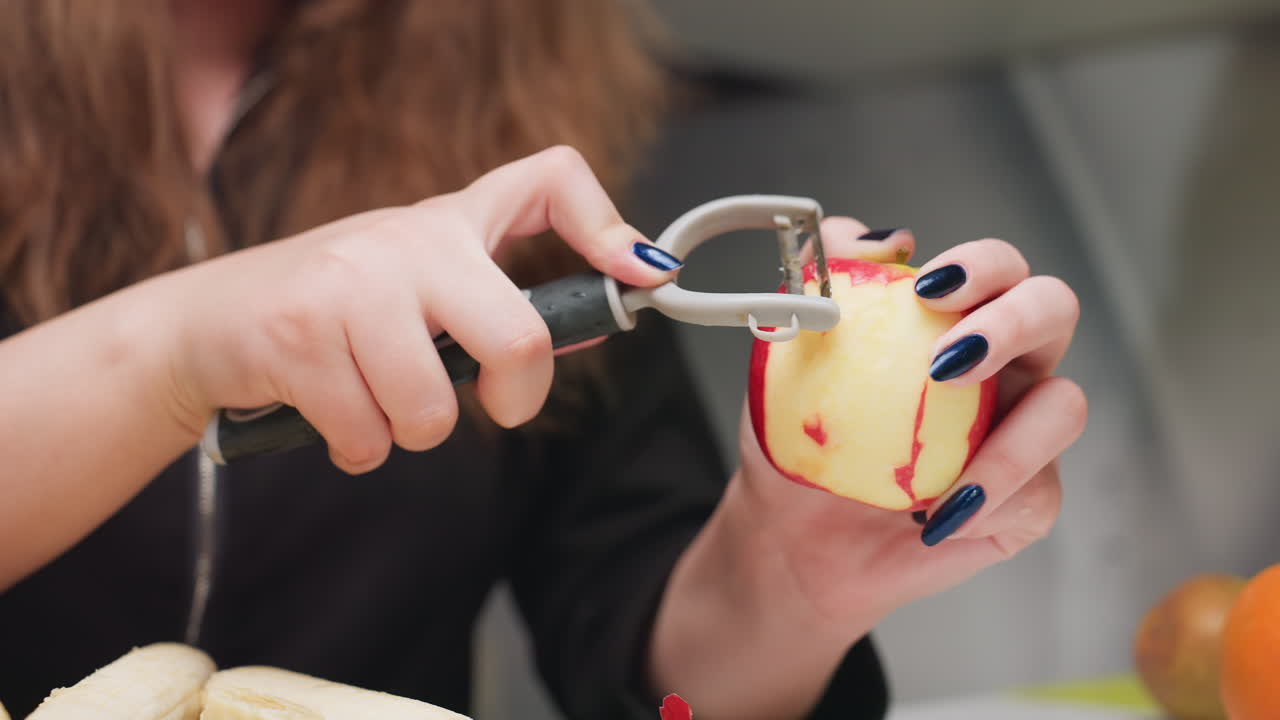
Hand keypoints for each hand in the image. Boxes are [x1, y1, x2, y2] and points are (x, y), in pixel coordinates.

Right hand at [153, 146, 679, 472]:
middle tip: (496, 405)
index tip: (640, 276)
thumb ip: (486, 305)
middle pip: (519, 334)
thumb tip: (584, 332)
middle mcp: (407, 239)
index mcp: (446, 224)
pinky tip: (331, 414)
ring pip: (433, 409)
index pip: (548, 180)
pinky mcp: (299, 335)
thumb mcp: (410, 285)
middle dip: (516, 395)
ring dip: (409, 432)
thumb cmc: (327, 312)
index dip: (606, 227)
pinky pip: (369, 437)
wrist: (201, 324)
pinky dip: (358, 449)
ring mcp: (351, 283)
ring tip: (373, 400)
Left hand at [733, 217, 1086, 625]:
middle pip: (1055, 308)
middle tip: (946, 361)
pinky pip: (1038, 494)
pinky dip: (986, 502)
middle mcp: (1004, 368)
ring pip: (1066, 408)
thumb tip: (882, 240)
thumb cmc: (801, 444)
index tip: (927, 288)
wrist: (793, 538)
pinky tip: (932, 519)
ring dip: (1010, 437)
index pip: (996, 269)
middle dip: (1014, 320)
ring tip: (937, 472)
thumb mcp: (789, 360)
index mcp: (956, 322)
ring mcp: (1022, 432)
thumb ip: (823, 282)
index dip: (980, 265)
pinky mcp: (1027, 500)